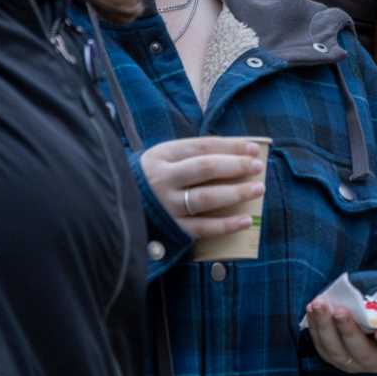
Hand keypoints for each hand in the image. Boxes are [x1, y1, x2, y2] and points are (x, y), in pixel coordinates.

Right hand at [138, 136, 267, 240]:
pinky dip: (226, 225)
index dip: (230, 146)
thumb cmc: (153, 179)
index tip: (253, 148)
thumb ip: (194, 153)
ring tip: (258, 189)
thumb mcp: (165, 159)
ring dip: (236, 193)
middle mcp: (164, 180)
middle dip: (236, 166)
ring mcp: (167, 205)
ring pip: (206, 198)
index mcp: (162, 156)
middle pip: (206, 168)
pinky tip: (246, 221)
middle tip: (258, 166)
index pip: (202, 147)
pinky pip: (203, 228)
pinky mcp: (172, 229)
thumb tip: (239, 149)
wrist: (118, 209)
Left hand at [304, 299, 376, 374]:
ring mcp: (351, 361)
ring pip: (335, 351)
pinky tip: (312, 309)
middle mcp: (373, 361)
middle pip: (359, 352)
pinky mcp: (333, 355)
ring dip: (324, 327)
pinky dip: (314, 327)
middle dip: (348, 331)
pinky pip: (321, 345)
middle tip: (340, 310)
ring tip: (319, 305)